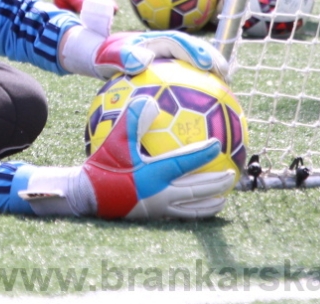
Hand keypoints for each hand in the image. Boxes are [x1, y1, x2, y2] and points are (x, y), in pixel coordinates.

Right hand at [84, 96, 235, 219]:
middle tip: (231, 174)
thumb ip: (132, 120)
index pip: (184, 163)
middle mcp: (160, 194)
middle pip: (196, 190)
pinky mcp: (155, 216)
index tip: (217, 144)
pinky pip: (183, 215)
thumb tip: (150, 102)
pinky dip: (197, 210)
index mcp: (152, 174)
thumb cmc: (102, 165)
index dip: (202, 153)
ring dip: (210, 201)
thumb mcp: (114, 141)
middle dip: (216, 183)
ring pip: (193, 207)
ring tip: (224, 196)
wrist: (87, 195)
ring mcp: (159, 208)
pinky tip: (200, 205)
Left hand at [93, 31, 229, 81]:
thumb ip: (124, 56)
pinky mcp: (173, 72)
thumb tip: (142, 61)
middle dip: (213, 59)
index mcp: (158, 40)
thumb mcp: (111, 54)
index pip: (179, 42)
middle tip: (224, 73)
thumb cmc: (108, 56)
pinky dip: (201, 92)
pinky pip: (190, 81)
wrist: (106, 59)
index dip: (194, 50)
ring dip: (213, 75)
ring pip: (198, 65)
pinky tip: (210, 111)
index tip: (205, 63)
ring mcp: (173, 60)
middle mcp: (170, 48)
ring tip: (226, 89)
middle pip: (197, 50)